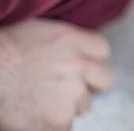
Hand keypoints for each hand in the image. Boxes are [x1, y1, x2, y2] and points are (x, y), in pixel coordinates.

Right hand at [0, 19, 114, 130]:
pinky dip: (52, 124)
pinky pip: (66, 126)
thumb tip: (81, 51)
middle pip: (105, 78)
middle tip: (68, 86)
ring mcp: (70, 95)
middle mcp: (78, 66)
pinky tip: (34, 115)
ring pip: (84, 105)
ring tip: (41, 99)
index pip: (104, 50)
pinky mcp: (57, 122)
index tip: (80, 65)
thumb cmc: (3, 51)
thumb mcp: (40, 31)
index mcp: (73, 40)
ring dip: (68, 104)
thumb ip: (69, 41)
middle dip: (91, 83)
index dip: (92, 59)